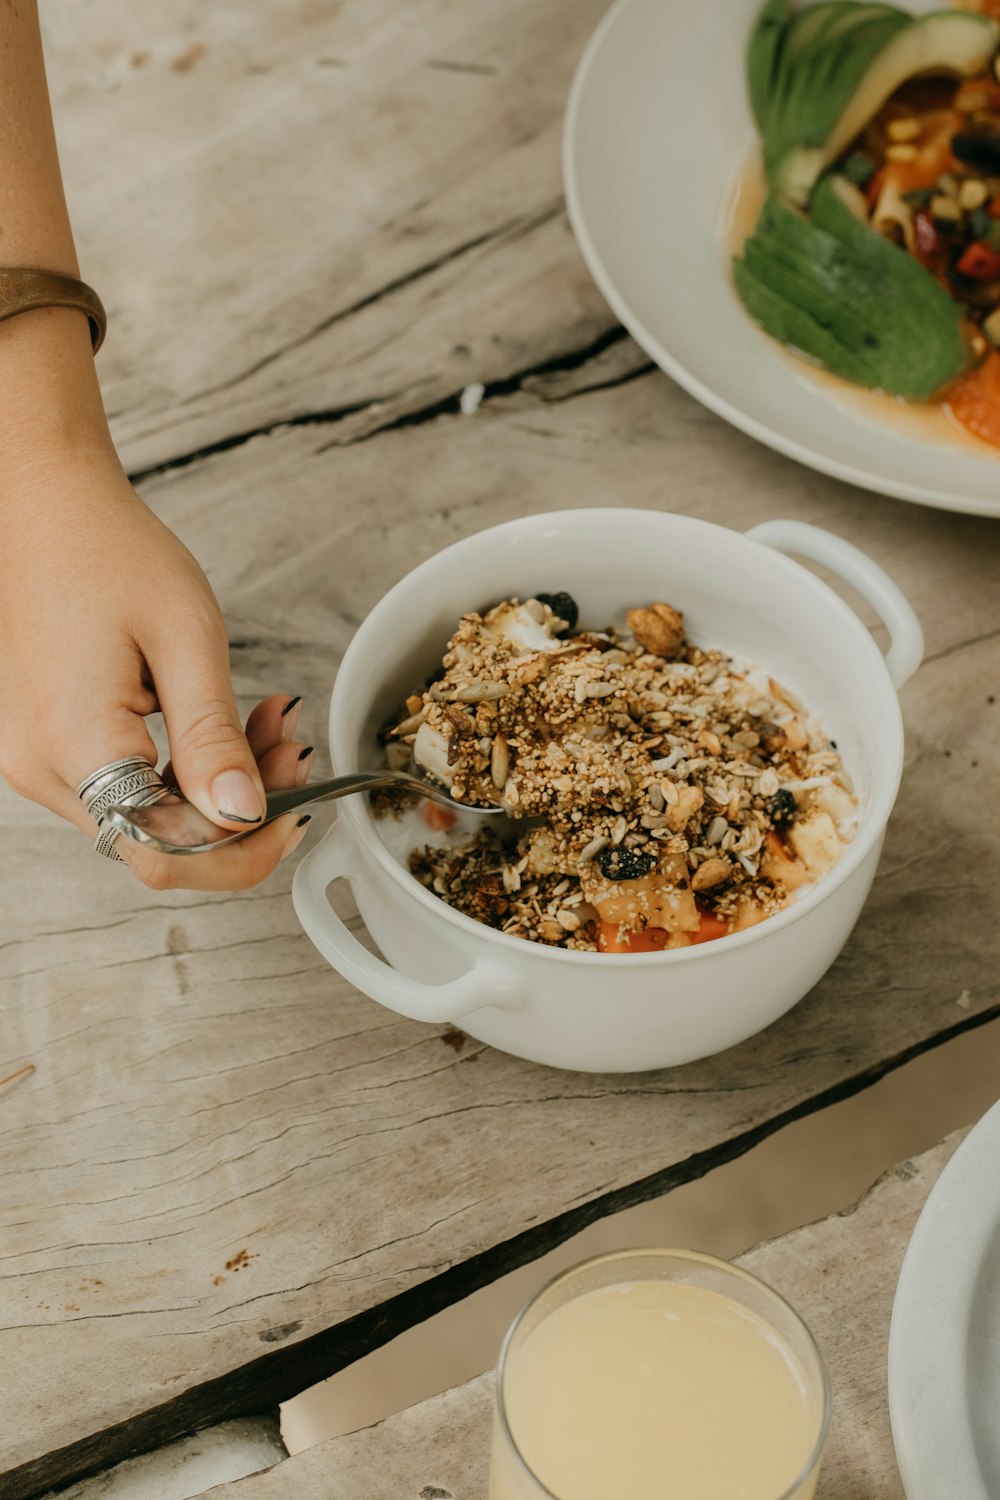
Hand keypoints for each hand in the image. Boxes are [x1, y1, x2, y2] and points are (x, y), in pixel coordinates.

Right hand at [0, 445, 312, 889]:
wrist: (43, 505)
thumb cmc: (107, 550)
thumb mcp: (185, 637)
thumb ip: (214, 737)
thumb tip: (246, 814)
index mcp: (75, 743)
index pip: (168, 852)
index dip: (244, 848)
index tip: (299, 808)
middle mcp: (44, 768)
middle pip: (161, 843)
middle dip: (241, 811)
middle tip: (292, 748)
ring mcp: (41, 761)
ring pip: (149, 819)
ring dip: (218, 787)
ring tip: (267, 721)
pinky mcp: (51, 747)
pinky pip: (128, 788)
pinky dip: (184, 769)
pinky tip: (218, 724)